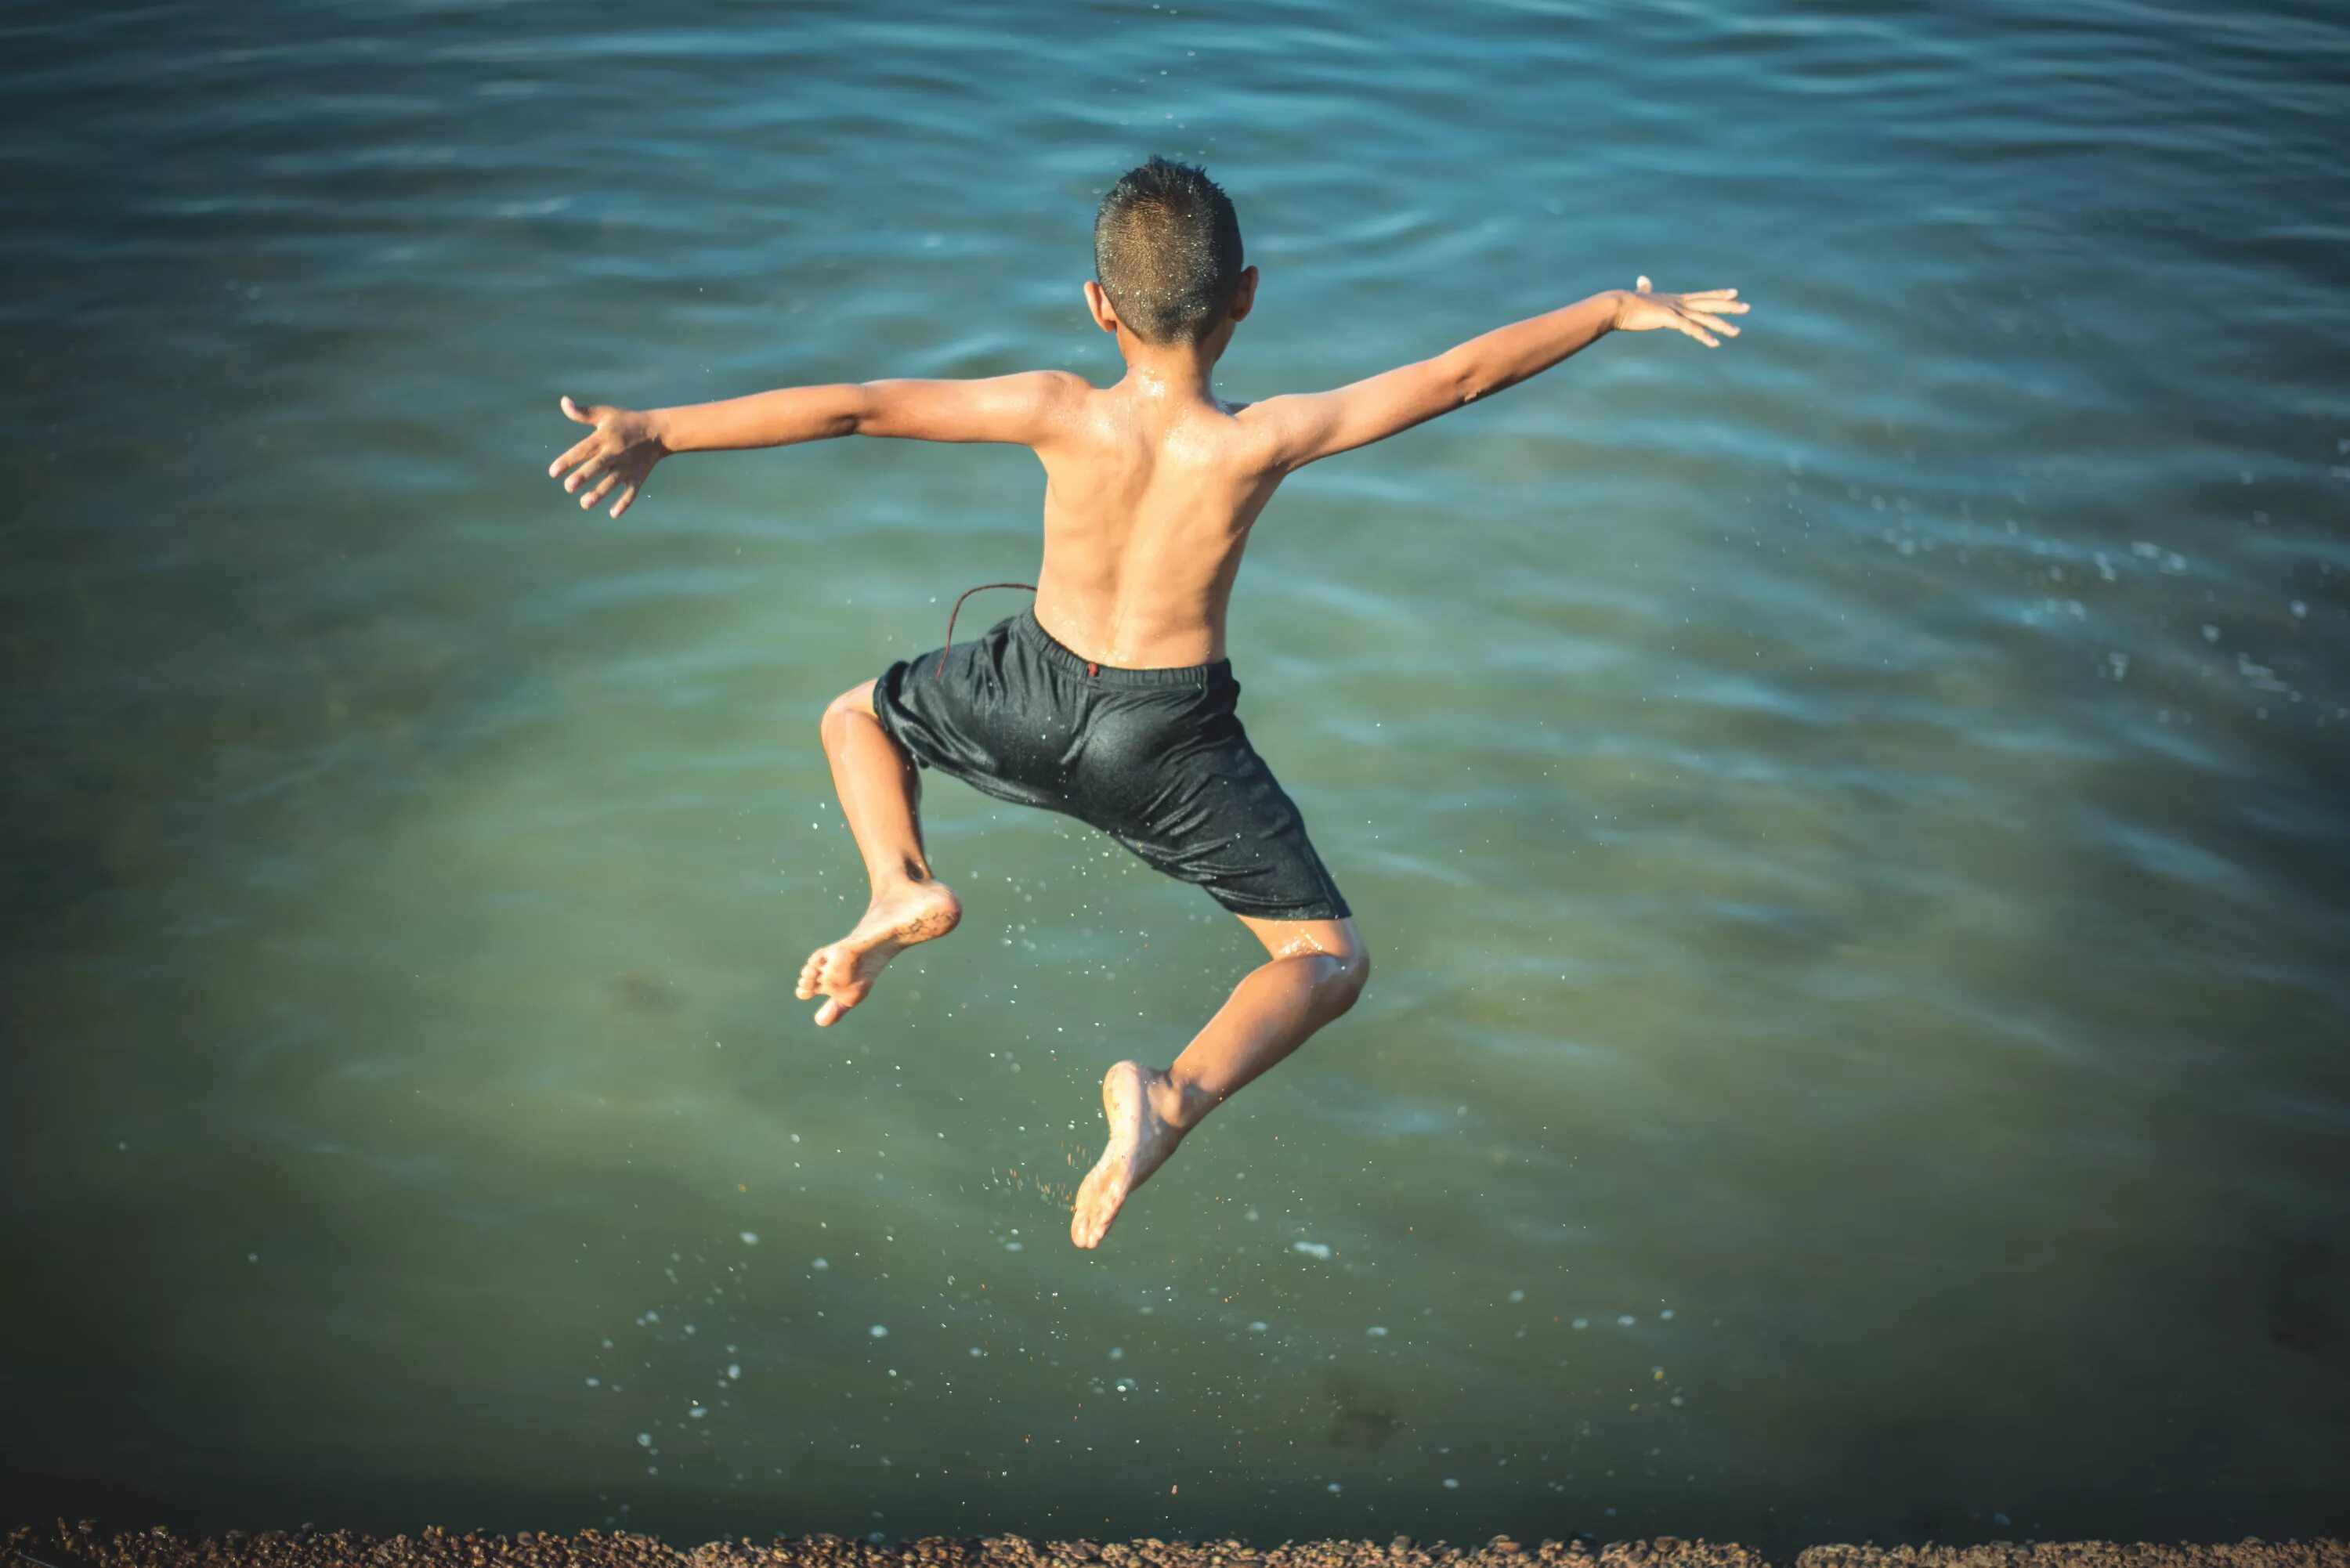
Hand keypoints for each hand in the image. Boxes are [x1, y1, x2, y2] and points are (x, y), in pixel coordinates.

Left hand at [548, 395, 665, 517]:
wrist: (658, 431)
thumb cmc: (626, 422)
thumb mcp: (605, 413)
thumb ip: (583, 413)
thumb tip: (563, 401)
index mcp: (604, 438)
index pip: (582, 450)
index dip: (567, 461)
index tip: (553, 473)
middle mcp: (615, 453)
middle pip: (597, 466)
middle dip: (583, 476)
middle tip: (568, 488)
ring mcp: (628, 466)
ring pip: (612, 481)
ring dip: (599, 493)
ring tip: (584, 503)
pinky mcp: (638, 476)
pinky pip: (631, 491)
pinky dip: (624, 502)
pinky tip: (613, 513)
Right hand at [1611, 278, 1747, 346]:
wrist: (1617, 305)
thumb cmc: (1627, 304)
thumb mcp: (1641, 295)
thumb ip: (1645, 289)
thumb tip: (1642, 279)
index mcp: (1675, 299)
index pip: (1702, 296)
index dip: (1718, 294)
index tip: (1734, 292)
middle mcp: (1679, 303)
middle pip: (1709, 304)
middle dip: (1729, 306)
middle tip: (1747, 308)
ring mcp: (1676, 311)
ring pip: (1704, 318)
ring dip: (1721, 325)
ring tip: (1737, 332)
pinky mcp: (1669, 319)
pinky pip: (1691, 329)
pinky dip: (1703, 336)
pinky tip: (1714, 344)